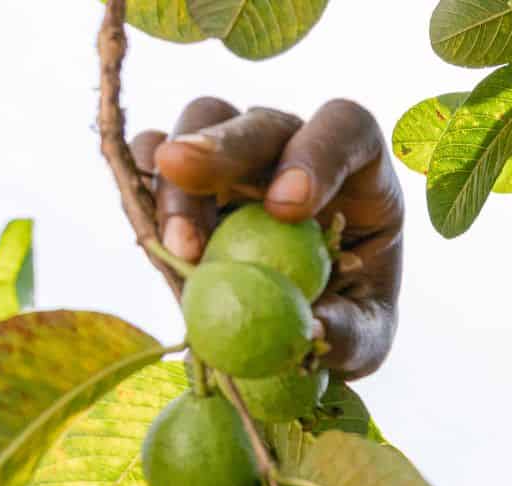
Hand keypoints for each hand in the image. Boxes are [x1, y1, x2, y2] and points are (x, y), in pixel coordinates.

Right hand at [131, 98, 403, 379]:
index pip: (346, 129)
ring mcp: (240, 158)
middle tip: (185, 170)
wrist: (296, 328)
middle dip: (223, 145)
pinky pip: (154, 156)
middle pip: (261, 122)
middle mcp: (296, 150)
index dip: (317, 153)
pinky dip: (144, 187)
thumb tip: (314, 326)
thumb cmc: (348, 319)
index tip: (288, 207)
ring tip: (179, 246)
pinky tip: (150, 234)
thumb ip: (350, 331)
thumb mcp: (367, 337)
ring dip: (180, 182)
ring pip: (202, 126)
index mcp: (359, 173)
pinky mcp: (191, 177)